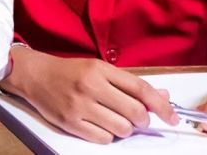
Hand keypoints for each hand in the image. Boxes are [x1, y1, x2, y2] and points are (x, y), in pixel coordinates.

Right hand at [0, 47, 177, 143]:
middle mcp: (90, 86)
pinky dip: (107, 135)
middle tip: (138, 119)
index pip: (140, 89)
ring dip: (125, 129)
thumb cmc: (69, 72)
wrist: (35, 75)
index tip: (172, 117)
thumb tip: (162, 96)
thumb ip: (128, 83)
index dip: (161, 106)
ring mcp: (80, 106)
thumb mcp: (98, 69)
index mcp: (100, 70)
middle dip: (143, 120)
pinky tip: (100, 125)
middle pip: (134, 112)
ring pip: (122, 129)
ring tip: (115, 120)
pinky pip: (103, 138)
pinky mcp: (70, 122)